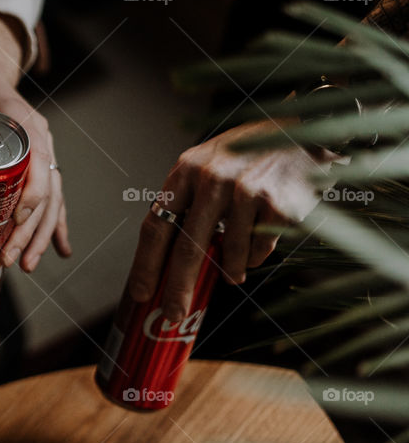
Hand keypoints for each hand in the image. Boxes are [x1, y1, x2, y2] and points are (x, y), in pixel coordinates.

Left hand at [0, 13, 70, 271]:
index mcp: (23, 122)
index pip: (39, 161)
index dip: (32, 193)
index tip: (16, 220)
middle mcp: (41, 138)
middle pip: (48, 190)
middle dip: (32, 230)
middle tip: (12, 260)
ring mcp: (44, 151)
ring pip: (53, 199)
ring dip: (43, 235)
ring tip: (29, 265)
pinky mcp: (39, 163)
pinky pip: (53, 197)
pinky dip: (57, 224)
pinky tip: (61, 250)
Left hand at [125, 120, 340, 321]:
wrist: (302, 128)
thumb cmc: (246, 154)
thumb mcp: (206, 165)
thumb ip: (187, 203)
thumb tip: (166, 262)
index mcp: (186, 170)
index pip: (156, 225)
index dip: (146, 265)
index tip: (141, 293)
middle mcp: (212, 178)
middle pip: (187, 248)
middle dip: (179, 289)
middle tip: (174, 315)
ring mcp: (247, 191)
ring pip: (229, 255)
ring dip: (230, 271)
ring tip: (234, 271)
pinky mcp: (279, 204)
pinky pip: (260, 249)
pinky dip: (257, 253)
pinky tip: (263, 233)